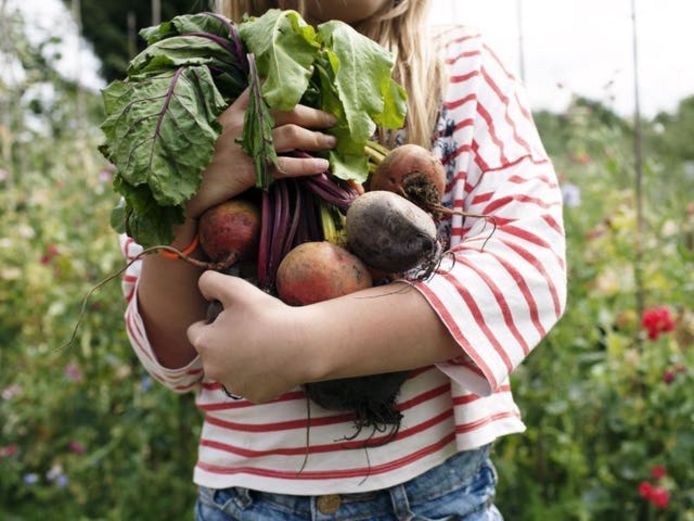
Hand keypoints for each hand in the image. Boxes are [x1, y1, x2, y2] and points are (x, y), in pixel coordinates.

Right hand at [185, 89, 337, 219]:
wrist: (183, 191)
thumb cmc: (200, 164)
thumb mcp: (214, 134)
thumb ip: (236, 123)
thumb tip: (266, 121)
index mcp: (232, 112)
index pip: (264, 91)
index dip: (289, 91)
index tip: (309, 91)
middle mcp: (241, 124)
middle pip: (287, 110)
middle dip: (314, 115)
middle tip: (331, 121)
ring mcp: (246, 146)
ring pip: (292, 135)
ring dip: (317, 138)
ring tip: (331, 143)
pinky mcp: (250, 170)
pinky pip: (287, 165)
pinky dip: (308, 166)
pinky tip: (321, 167)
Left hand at [186, 271, 316, 402]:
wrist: (303, 344)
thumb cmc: (268, 316)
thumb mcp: (237, 288)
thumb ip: (210, 282)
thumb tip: (202, 287)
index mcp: (205, 344)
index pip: (196, 330)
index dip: (213, 322)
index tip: (233, 318)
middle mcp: (213, 369)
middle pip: (213, 353)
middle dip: (225, 342)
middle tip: (250, 330)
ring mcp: (234, 385)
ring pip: (230, 369)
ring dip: (240, 360)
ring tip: (263, 345)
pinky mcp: (253, 396)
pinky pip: (250, 383)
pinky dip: (258, 374)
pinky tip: (272, 361)